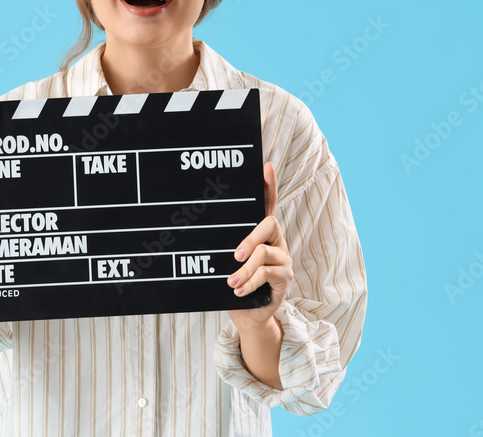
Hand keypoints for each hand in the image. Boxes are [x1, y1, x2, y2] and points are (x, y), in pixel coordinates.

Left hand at [227, 162, 292, 328]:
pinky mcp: (285, 278)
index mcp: (261, 233)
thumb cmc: (234, 283)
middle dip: (250, 239)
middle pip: (270, 224)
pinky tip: (238, 290)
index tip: (266, 167)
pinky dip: (249, 282)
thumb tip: (197, 228)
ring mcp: (283, 258)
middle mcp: (276, 241)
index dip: (269, 186)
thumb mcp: (226, 262)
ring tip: (230, 282)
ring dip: (244, 270)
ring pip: (264, 254)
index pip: (268, 204)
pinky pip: (267, 273)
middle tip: (234, 256)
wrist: (247, 314)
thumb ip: (225, 245)